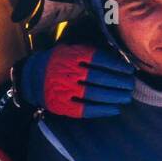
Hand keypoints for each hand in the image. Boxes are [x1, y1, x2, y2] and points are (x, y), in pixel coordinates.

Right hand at [16, 44, 135, 119]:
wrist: (31, 78)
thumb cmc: (58, 62)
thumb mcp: (70, 50)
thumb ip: (89, 52)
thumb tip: (118, 57)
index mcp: (71, 56)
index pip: (99, 60)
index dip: (117, 66)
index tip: (130, 70)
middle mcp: (67, 72)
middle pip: (99, 78)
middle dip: (119, 82)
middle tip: (131, 85)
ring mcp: (64, 90)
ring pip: (94, 94)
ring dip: (114, 97)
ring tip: (126, 97)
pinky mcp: (62, 106)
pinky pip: (85, 110)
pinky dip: (102, 110)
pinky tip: (114, 109)